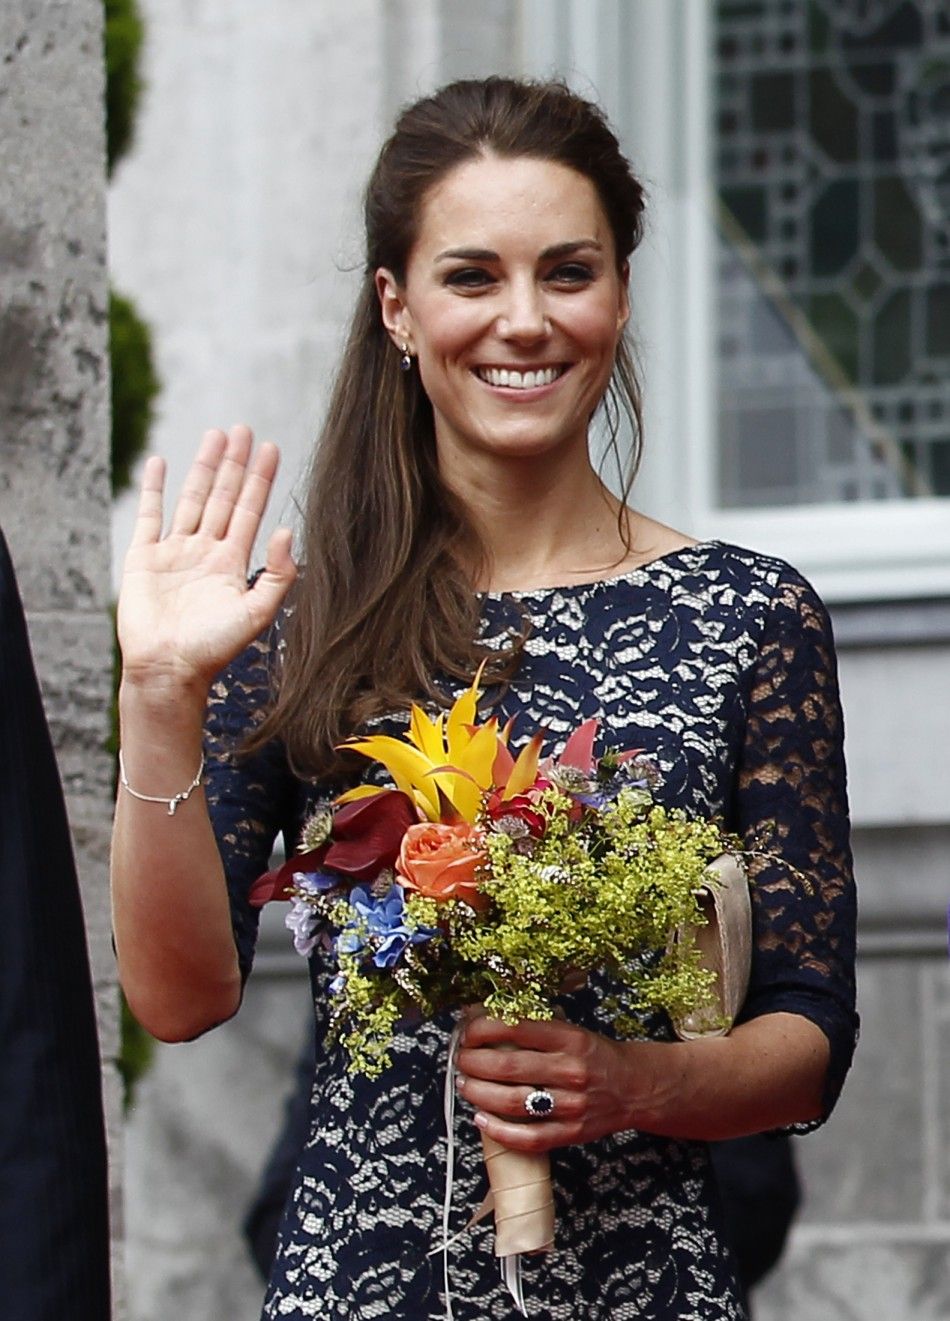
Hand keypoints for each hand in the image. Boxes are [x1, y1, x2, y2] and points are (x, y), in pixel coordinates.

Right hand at [117, 425, 296, 692]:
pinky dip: (153, 489)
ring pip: (191, 498)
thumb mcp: (256, 613)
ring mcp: (174, 552)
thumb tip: (286, 530)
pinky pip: (149, 516)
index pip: (250, 511)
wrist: (168, 669)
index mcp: (232, 563)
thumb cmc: (213, 649)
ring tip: (215, 435)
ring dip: (203, 467)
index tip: (270, 448)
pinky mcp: (143, 558)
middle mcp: (205, 552)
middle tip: (244, 429)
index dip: (260, 479)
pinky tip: (160, 462)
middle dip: (234, 464)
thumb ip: (277, 574)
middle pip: (223, 497)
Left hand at [455, 1013, 644, 1153]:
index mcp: (569, 1038)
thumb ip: (532, 1028)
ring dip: (478, 1093)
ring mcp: (571, 1105)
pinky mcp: (571, 1134)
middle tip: (460, 1059)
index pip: (516, 1029)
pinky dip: (499, 1131)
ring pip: (512, 1102)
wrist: (635, 1087)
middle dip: (473, 1063)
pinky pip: (528, 1138)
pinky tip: (481, 1119)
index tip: (468, 1032)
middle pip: (508, 1068)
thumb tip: (483, 1018)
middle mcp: (570, 1071)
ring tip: (464, 1084)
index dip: (483, 1030)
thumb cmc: (594, 1056)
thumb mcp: (570, 1031)